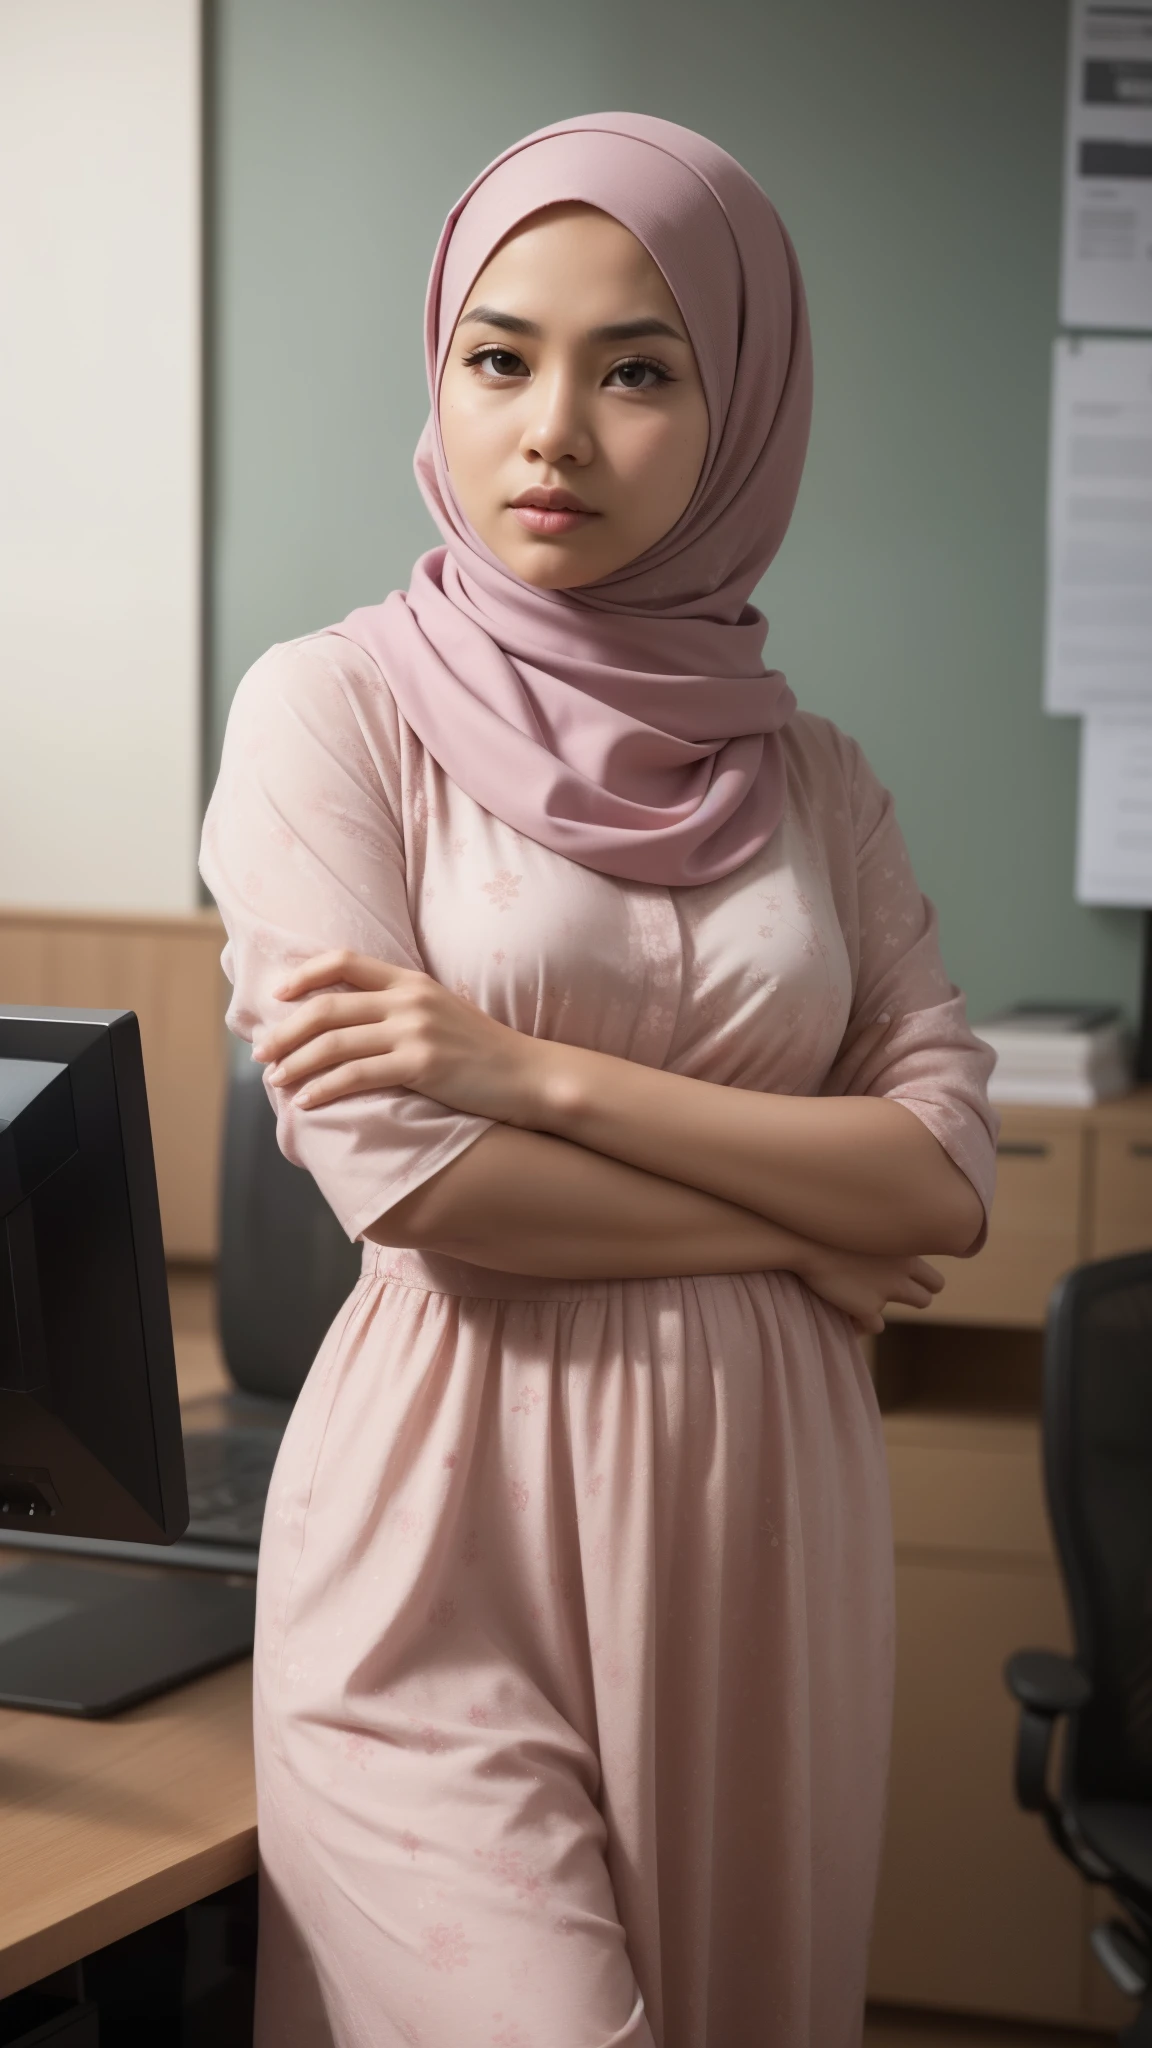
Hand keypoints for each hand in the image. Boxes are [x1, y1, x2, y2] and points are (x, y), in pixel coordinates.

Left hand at [251, 950, 542, 1121]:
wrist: (530, 1076)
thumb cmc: (483, 1053)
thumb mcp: (441, 1013)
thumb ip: (400, 1009)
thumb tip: (352, 1025)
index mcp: (411, 981)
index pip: (344, 961)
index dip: (303, 975)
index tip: (277, 995)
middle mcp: (409, 1000)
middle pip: (326, 1008)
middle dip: (285, 1031)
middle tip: (261, 1053)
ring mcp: (415, 1032)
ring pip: (334, 1043)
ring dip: (295, 1063)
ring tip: (276, 1080)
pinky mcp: (421, 1066)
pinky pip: (356, 1075)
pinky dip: (323, 1089)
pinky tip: (307, 1102)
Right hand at [795, 1242, 944, 1334]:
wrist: (803, 1241)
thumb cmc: (824, 1227)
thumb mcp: (860, 1225)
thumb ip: (875, 1237)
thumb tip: (877, 1241)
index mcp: (903, 1250)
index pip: (931, 1275)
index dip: (921, 1281)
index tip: (904, 1279)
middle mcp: (901, 1273)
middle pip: (926, 1295)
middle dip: (915, 1297)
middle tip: (891, 1292)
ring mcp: (887, 1292)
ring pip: (911, 1307)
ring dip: (892, 1306)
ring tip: (865, 1303)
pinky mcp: (867, 1309)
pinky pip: (874, 1326)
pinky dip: (861, 1324)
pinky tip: (845, 1317)